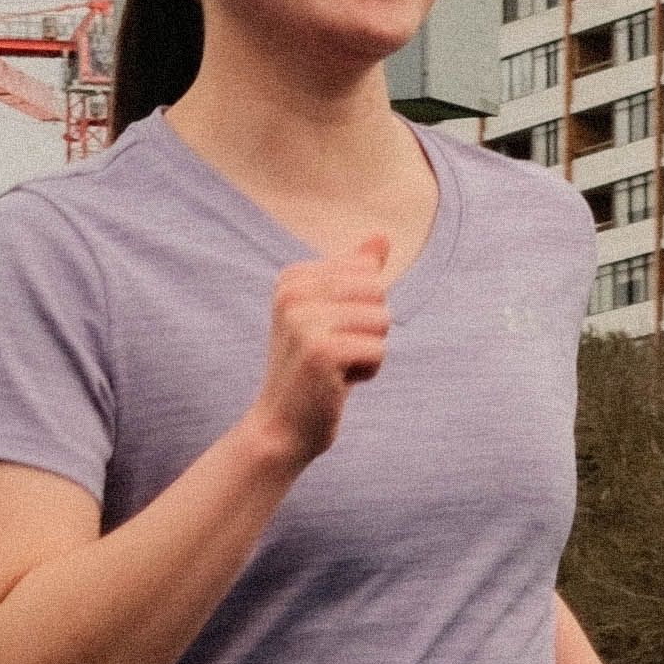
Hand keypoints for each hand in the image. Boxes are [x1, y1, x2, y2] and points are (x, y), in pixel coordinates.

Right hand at [252, 234, 394, 468]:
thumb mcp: (331, 315)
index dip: (361, 310)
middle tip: (334, 355)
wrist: (281, 428)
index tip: (328, 334)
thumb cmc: (312, 371)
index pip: (367, 273)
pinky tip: (337, 384)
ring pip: (382, 320)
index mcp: (293, 277)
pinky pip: (379, 350)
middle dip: (369, 329)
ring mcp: (304, 321)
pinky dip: (368, 372)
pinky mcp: (321, 351)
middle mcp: (293, 293)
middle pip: (377, 292)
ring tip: (336, 369)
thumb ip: (355, 274)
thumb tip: (382, 236)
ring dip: (369, 351)